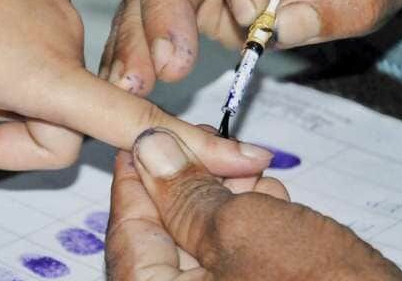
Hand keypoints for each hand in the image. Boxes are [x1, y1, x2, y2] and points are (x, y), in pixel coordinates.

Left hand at [107, 128, 401, 279]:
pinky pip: (235, 266)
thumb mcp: (244, 229)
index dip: (137, 177)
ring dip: (223, 202)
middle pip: (164, 240)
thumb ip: (186, 193)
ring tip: (251, 171)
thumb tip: (149, 150)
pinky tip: (273, 201)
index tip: (145, 134)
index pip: (128, 233)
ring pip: (203, 249)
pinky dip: (249, 230)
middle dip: (188, 186)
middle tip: (209, 144)